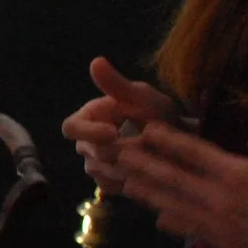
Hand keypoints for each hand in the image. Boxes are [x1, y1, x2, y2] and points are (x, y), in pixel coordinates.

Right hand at [62, 57, 180, 195]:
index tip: (114, 132)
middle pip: (90, 153)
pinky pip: (111, 186)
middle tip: (149, 146)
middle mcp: (85, 143)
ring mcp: (94, 165)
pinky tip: (147, 170)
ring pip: (101, 172)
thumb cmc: (158, 113)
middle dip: (119, 150)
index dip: (88, 132)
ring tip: (152, 156)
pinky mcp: (107, 183)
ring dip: (128, 165)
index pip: (70, 127)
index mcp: (88, 118)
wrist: (177, 141)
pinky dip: (130, 180)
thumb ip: (117, 84)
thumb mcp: (142, 96)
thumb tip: (96, 61)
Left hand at [113, 98, 247, 247]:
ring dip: (149, 194)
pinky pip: (192, 231)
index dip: (167, 141)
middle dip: (144, 165)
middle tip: (117, 154)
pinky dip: (173, 223)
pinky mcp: (227, 245)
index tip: (144, 130)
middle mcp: (221, 201)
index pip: (194, 154)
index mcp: (238, 176)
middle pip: (173, 179)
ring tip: (124, 183)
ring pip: (176, 206)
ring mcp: (221, 226)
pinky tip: (159, 220)